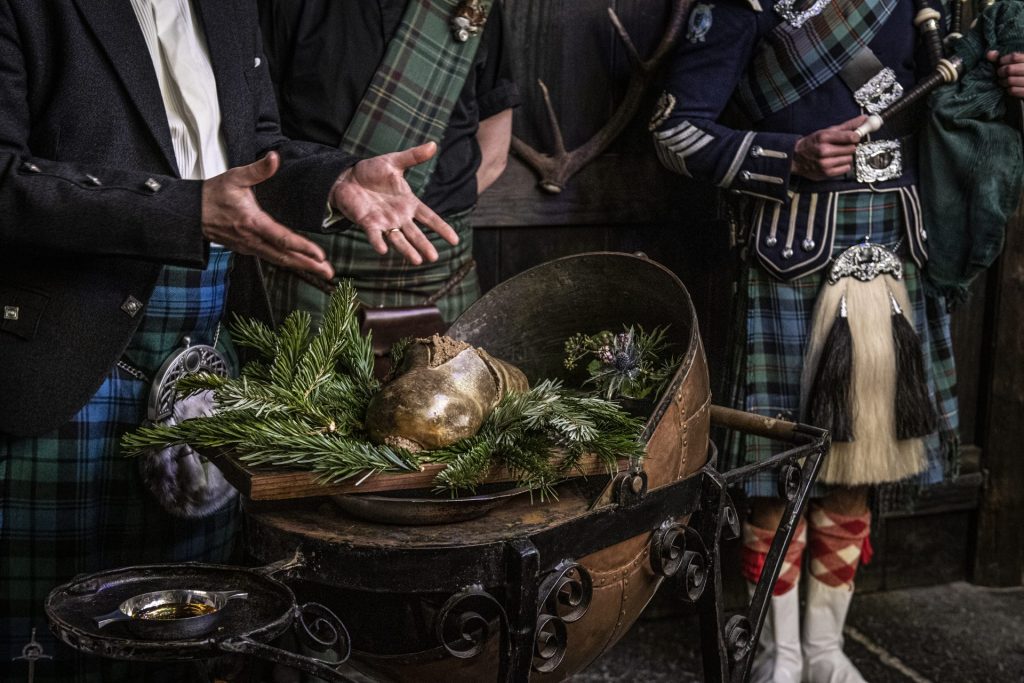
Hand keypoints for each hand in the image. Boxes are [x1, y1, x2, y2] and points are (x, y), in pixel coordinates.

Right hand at [202, 153, 332, 279]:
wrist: (192, 212)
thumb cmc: (214, 194)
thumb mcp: (235, 177)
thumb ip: (258, 169)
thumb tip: (274, 157)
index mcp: (252, 222)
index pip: (281, 238)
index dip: (302, 247)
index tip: (320, 255)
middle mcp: (252, 240)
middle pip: (285, 257)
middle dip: (309, 265)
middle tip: (329, 273)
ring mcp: (250, 247)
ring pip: (280, 260)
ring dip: (302, 267)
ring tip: (322, 272)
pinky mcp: (248, 249)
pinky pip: (272, 258)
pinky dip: (289, 263)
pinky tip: (302, 264)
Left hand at [330, 141, 458, 264]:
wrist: (347, 177)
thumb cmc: (372, 171)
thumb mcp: (394, 162)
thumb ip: (413, 157)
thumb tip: (434, 145)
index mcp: (408, 203)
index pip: (429, 218)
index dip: (441, 228)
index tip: (455, 240)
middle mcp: (399, 216)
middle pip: (415, 233)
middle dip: (425, 245)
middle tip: (434, 257)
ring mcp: (384, 221)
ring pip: (398, 239)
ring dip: (407, 250)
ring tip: (417, 261)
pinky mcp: (368, 223)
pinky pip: (375, 235)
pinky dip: (378, 242)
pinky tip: (384, 251)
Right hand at [791, 115, 865, 180]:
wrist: (796, 159)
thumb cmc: (813, 143)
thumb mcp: (827, 131)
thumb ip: (847, 125)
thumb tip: (864, 119)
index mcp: (824, 137)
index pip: (851, 136)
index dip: (856, 136)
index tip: (854, 137)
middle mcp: (824, 150)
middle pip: (851, 148)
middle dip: (849, 147)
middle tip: (842, 146)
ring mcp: (825, 163)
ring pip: (849, 159)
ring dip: (846, 156)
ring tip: (836, 154)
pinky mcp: (826, 173)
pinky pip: (846, 168)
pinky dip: (844, 165)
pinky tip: (835, 162)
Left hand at [987, 51, 1023, 98]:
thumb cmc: (1018, 72)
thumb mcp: (1013, 63)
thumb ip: (1000, 58)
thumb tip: (989, 54)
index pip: (1014, 57)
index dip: (1003, 60)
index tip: (1000, 63)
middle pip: (1009, 69)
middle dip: (1001, 72)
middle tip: (1000, 73)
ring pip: (1010, 80)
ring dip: (1003, 81)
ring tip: (1004, 81)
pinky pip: (1013, 90)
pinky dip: (1009, 89)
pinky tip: (1009, 88)